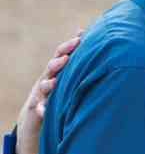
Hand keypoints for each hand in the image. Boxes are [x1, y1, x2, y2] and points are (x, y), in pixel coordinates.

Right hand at [15, 33, 81, 153]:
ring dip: (49, 83)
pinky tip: (43, 111)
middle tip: (68, 55)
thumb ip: (80, 67)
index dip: (70, 45)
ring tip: (55, 82)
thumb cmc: (60, 94)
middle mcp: (48, 79)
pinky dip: (41, 109)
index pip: (62, 54)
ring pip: (43, 85)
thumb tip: (99, 50)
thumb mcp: (70, 80)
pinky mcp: (36, 108)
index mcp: (58, 71)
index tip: (81, 38)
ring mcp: (40, 93)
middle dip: (60, 59)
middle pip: (52, 66)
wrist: (36, 116)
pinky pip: (38, 108)